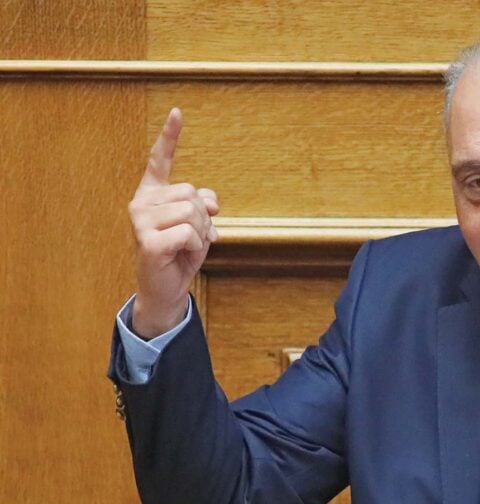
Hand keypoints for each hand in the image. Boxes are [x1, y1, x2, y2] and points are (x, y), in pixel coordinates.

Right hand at [128, 108, 219, 337]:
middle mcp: (141, 203)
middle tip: (194, 235)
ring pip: (192, 212)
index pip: (160, 160)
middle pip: (190, 193)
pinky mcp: (147, 241)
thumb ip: (203, 204)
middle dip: (203, 216)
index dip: (169, 136)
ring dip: (200, 232)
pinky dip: (195, 245)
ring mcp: (140, 221)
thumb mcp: (198, 224)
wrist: (167, 286)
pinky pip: (189, 233)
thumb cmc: (180, 252)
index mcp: (152, 194)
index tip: (178, 112)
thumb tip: (210, 203)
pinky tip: (181, 253)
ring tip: (187, 245)